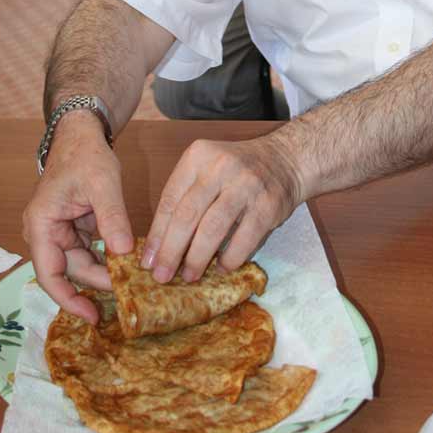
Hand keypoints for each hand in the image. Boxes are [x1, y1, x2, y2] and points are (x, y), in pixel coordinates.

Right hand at [22, 112, 133, 322]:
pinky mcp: (74, 229)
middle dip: (97, 285)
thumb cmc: (85, 154)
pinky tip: (127, 266)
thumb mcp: (102, 184)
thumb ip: (112, 218)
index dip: (68, 299)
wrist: (81, 134)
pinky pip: (89, 252)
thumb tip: (125, 254)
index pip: (49, 274)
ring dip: (104, 274)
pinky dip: (107, 258)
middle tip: (128, 297)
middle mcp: (45, 232)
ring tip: (131, 285)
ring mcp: (59, 231)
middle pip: (69, 272)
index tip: (92, 316)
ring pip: (81, 264)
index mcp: (42, 225)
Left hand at [141, 133, 303, 283]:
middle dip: (171, 250)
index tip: (147, 260)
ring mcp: (246, 185)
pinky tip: (221, 268)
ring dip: (197, 258)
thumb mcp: (207, 168)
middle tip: (161, 275)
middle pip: (187, 215)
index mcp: (198, 156)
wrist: (285, 159)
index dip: (157, 233)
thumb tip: (160, 245)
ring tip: (189, 276)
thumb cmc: (237, 170)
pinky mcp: (268, 204)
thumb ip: (185, 197)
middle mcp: (220, 166)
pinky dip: (230, 259)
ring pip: (213, 229)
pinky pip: (244, 239)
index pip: (170, 199)